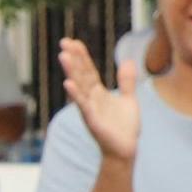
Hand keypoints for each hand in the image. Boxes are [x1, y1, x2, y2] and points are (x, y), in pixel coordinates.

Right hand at [55, 38, 139, 160]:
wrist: (125, 150)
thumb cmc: (124, 127)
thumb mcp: (128, 99)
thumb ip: (127, 81)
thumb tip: (128, 61)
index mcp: (98, 93)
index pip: (88, 70)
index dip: (82, 56)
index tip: (73, 41)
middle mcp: (91, 99)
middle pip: (81, 74)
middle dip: (73, 58)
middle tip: (64, 42)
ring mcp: (90, 109)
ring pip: (79, 87)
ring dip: (71, 71)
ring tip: (63, 56)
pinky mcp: (93, 121)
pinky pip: (83, 106)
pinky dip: (76, 95)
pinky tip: (68, 84)